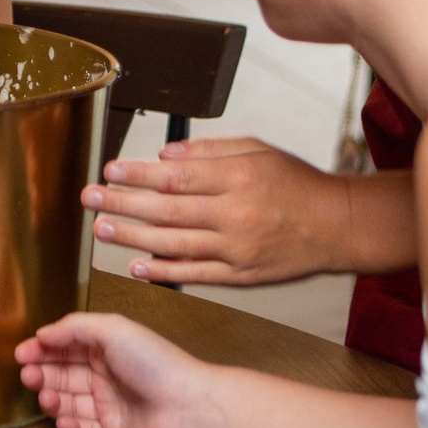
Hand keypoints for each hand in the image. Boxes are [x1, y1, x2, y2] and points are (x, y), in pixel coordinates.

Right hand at [15, 312, 220, 427]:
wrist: (188, 407)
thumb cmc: (155, 363)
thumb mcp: (114, 330)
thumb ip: (75, 327)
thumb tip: (43, 333)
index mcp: (106, 349)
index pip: (65, 348)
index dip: (42, 350)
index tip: (20, 355)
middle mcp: (105, 376)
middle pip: (63, 376)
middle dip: (42, 375)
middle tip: (28, 377)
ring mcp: (108, 407)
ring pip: (68, 404)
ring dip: (52, 400)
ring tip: (47, 398)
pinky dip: (68, 427)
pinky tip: (63, 420)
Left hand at [85, 137, 349, 287]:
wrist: (338, 226)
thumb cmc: (297, 184)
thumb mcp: (258, 150)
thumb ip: (208, 152)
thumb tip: (164, 156)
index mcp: (238, 178)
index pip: (176, 177)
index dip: (138, 175)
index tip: (110, 170)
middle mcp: (235, 215)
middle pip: (166, 210)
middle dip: (122, 203)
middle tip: (90, 198)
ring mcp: (236, 250)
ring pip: (173, 244)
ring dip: (132, 237)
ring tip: (101, 228)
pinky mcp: (240, 276)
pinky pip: (194, 274)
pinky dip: (162, 272)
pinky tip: (136, 266)